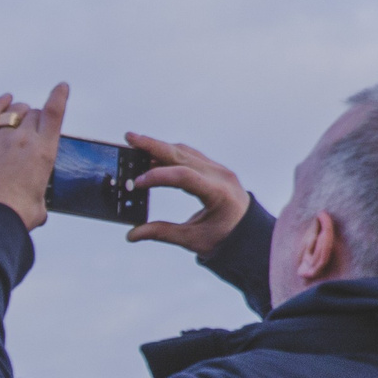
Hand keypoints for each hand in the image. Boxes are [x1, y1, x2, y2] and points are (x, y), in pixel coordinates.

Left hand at [0, 84, 68, 230]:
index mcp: (45, 151)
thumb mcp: (39, 204)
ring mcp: (1, 140)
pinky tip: (5, 100)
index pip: (54, 112)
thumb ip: (40, 199)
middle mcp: (24, 140)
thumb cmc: (17, 214)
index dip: (59, 96)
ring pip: (14, 112)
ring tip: (19, 119)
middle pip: (33, 113)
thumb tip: (39, 211)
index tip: (61, 87)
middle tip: (33, 129)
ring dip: (19, 112)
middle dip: (35, 117)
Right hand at [124, 132, 249, 253]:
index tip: (137, 182)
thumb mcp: (193, 240)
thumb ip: (162, 233)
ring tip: (136, 144)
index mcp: (218, 193)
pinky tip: (152, 155)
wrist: (248, 232)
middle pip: (182, 155)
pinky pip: (189, 155)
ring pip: (184, 151)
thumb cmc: (223, 238)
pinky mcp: (213, 169)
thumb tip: (132, 234)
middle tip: (129, 138)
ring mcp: (218, 169)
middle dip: (154, 146)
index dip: (158, 176)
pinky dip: (169, 153)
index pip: (185, 176)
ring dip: (159, 146)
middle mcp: (220, 175)